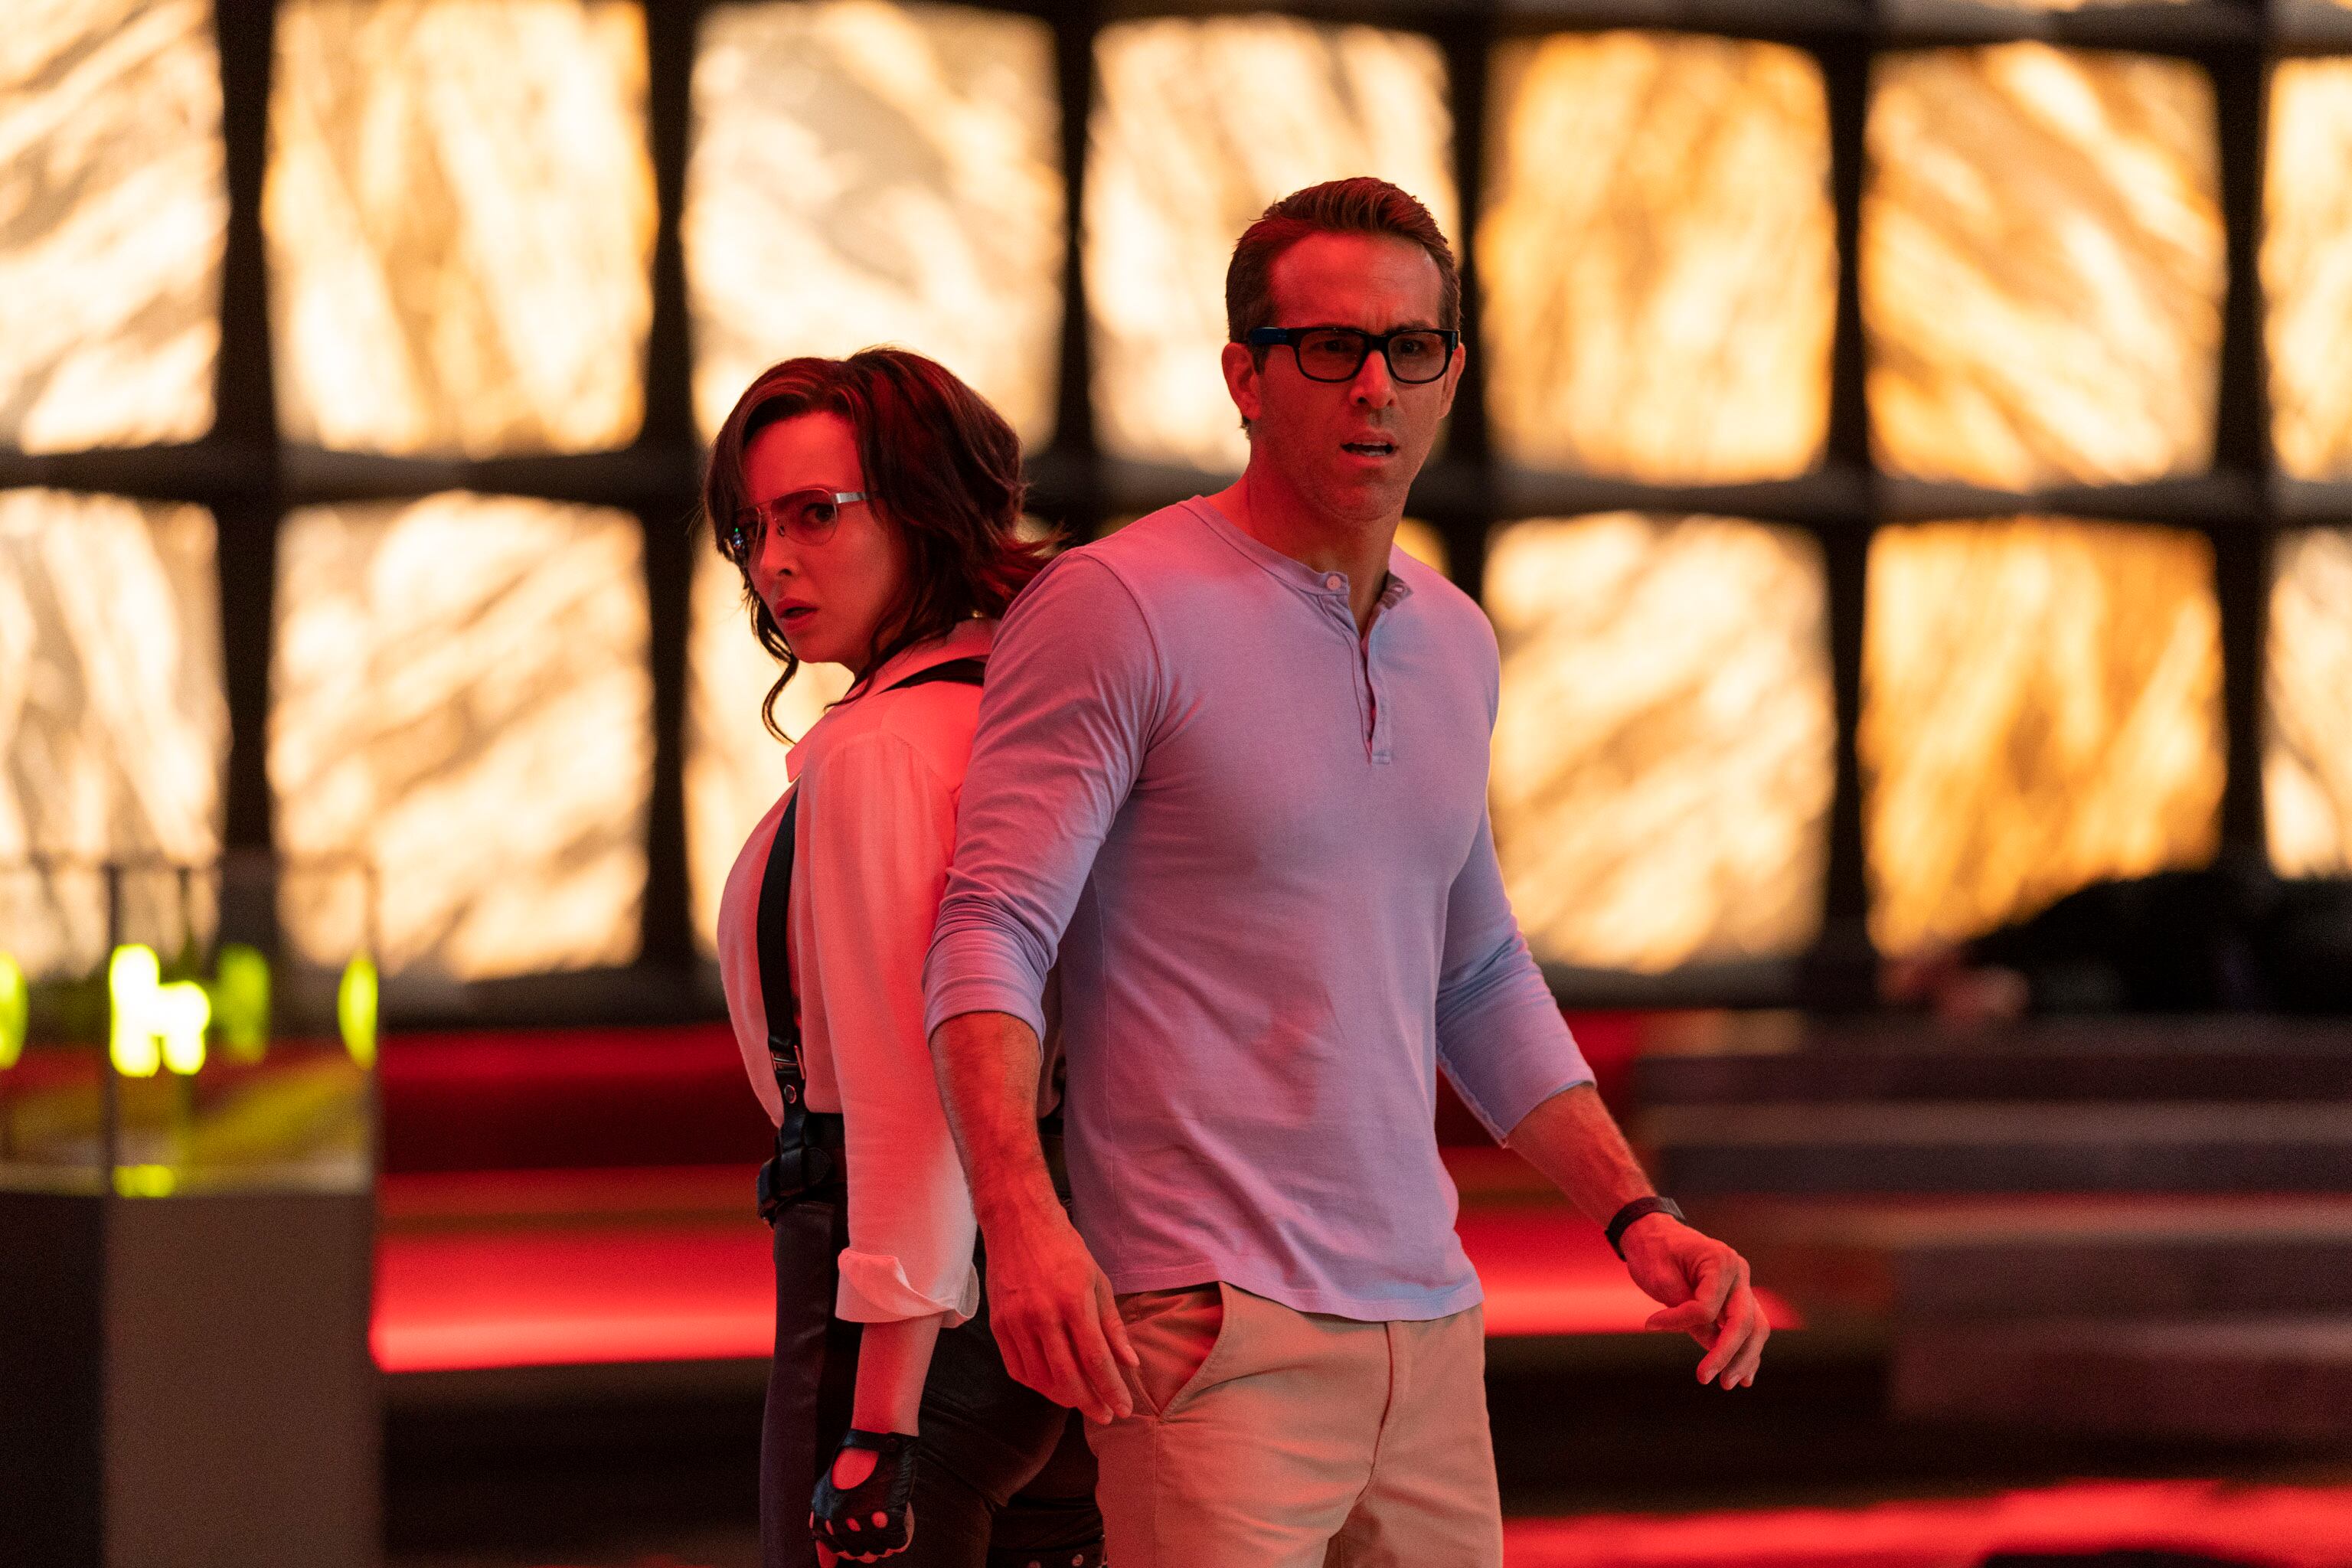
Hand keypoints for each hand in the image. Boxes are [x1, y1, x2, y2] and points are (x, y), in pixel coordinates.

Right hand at [983, 1198, 1138, 1423]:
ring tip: (1081, 1401)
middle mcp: (1043, 1314)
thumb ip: (1112, 1325)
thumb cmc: (1064, 1249)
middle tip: (1105, 1414)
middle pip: (1068, 1376)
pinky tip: (1051, 1386)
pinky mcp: (998, 1324)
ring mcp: (1016, 1321)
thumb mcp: (1098, 1280)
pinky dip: (1036, 1384)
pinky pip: (1017, 1369)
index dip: (1111, 1389)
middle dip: (1090, 1403)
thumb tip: (1130, 1362)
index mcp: (1074, 1301)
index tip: (1124, 1408)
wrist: (1018, 1223)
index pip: (1096, 1359)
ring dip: (1063, 1397)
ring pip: (1040, 1378)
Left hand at [1621, 1214, 1768, 1388]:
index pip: (1708, 1306)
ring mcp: (1741, 1285)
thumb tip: (1711, 1344)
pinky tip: (1745, 1376)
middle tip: (1706, 1379)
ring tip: (1728, 1383)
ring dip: (1743, 1358)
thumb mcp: (1661, 1279)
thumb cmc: (1653, 1250)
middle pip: (1744, 1321)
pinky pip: (1749, 1327)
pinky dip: (1747, 1351)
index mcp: (1721, 1261)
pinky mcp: (1736, 1297)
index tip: (1651, 1323)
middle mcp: (1739, 1272)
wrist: (1652, 1231)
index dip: (1680, 1321)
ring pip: (1754, 1328)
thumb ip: (1686, 1311)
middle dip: (1727, 1354)